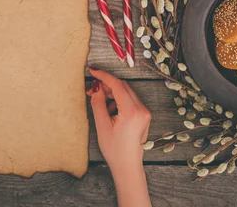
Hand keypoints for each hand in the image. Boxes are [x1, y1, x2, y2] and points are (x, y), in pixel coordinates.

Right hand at [87, 68, 151, 206]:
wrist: (127, 166)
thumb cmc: (114, 149)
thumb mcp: (102, 125)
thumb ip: (98, 102)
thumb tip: (95, 86)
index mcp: (132, 111)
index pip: (117, 85)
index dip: (103, 76)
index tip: (92, 71)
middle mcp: (142, 109)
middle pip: (123, 87)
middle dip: (107, 85)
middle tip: (92, 89)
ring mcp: (145, 112)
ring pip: (126, 93)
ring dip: (112, 93)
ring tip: (100, 104)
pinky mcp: (144, 115)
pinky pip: (130, 100)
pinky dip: (119, 100)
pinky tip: (110, 111)